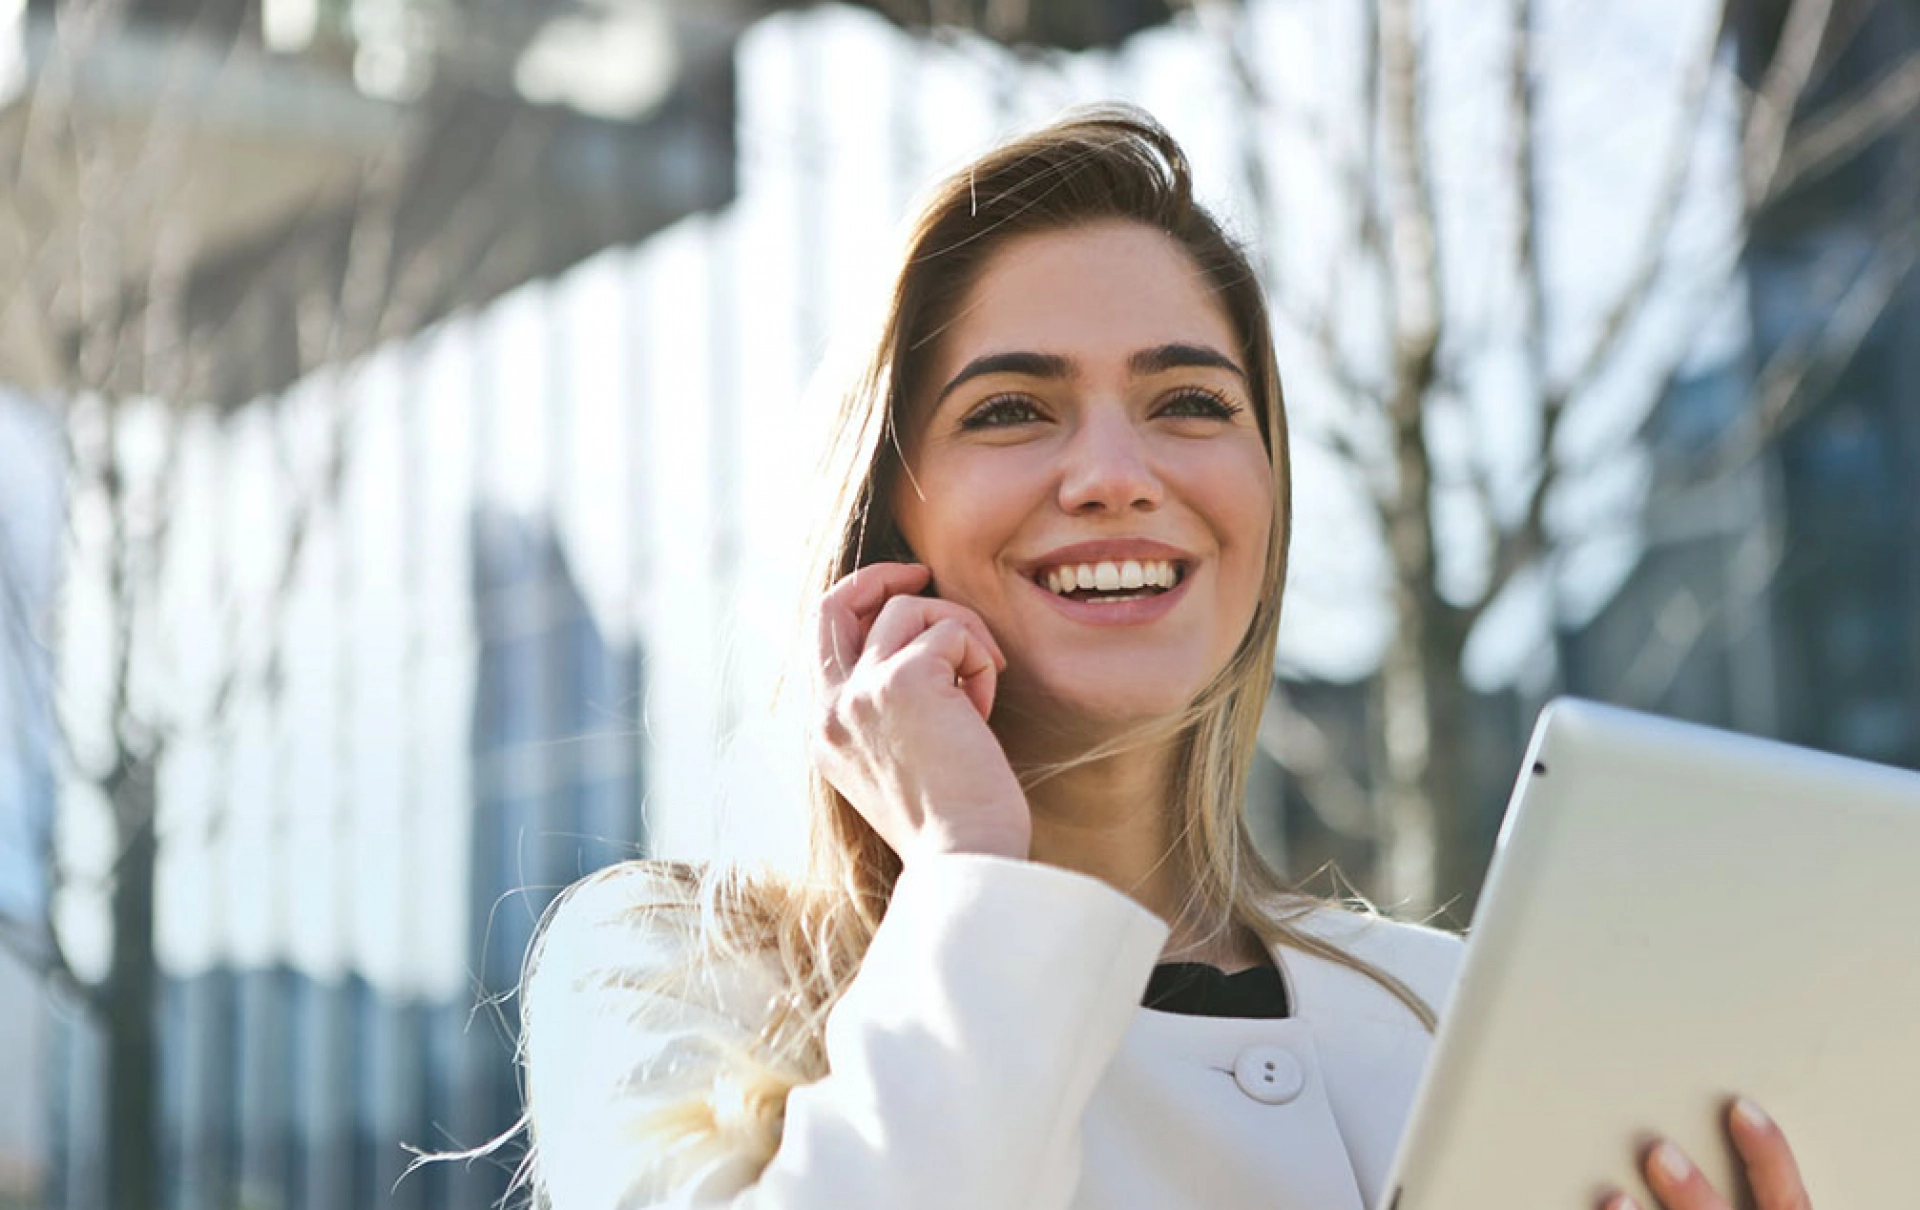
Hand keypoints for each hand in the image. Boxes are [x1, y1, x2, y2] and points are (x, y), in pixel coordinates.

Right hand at [811, 562, 1030, 863]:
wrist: (966, 860)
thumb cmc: (953, 823)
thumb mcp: (899, 764)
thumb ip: (888, 711)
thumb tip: (922, 652)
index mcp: (825, 733)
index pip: (823, 640)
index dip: (861, 605)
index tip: (903, 596)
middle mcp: (831, 709)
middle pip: (836, 603)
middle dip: (881, 576)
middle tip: (923, 573)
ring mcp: (861, 692)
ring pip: (911, 610)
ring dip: (961, 636)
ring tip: (980, 688)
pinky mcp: (905, 680)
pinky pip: (953, 631)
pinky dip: (980, 660)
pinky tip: (984, 710)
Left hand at [1604, 1098, 1809, 1209]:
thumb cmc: (1748, 1206)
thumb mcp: (1767, 1201)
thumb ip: (1757, 1185)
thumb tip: (1721, 1119)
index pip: (1790, 1201)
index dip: (1769, 1155)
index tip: (1740, 1109)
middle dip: (1694, 1195)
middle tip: (1659, 1153)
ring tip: (1617, 1197)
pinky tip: (1608, 1209)